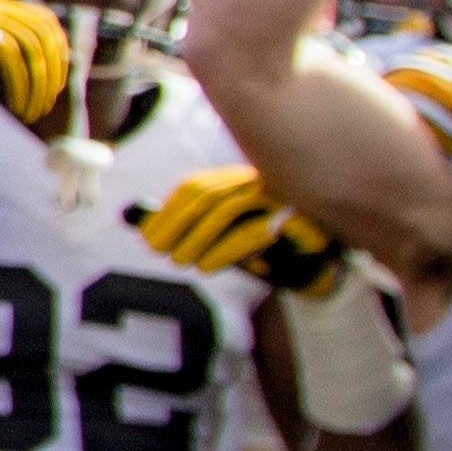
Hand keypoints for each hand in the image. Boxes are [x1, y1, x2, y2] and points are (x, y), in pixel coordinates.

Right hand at [0, 0, 72, 128]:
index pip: (41, 19)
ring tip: (29, 109)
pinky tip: (16, 102)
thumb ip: (8, 60)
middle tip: (45, 103)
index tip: (60, 82)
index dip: (58, 49)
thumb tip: (63, 59)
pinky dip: (16, 81)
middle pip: (36, 32)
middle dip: (48, 72)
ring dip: (32, 82)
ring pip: (22, 45)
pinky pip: (3, 51)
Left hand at [133, 165, 347, 296]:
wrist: (316, 270)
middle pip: (207, 196)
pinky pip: (255, 231)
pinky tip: (206, 266)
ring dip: (196, 238)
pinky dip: (223, 249)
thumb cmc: (263, 252)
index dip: (167, 212)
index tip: (147, 238)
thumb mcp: (221, 236)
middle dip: (176, 224)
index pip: (196, 187)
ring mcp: (284, 198)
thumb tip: (135, 220)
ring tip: (180, 262)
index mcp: (240, 180)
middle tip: (158, 251)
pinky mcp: (302, 222)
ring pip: (227, 209)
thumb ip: (184, 225)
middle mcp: (261, 181)